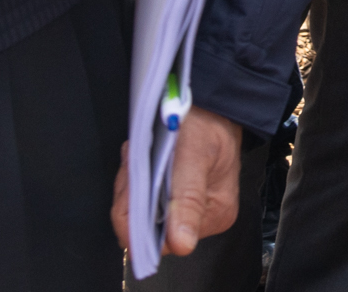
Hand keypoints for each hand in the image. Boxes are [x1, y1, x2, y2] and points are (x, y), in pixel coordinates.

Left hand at [110, 108, 240, 258]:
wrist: (209, 103)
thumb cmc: (206, 123)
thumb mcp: (195, 156)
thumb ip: (186, 199)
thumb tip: (183, 244)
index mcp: (215, 215)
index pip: (160, 240)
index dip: (136, 214)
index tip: (135, 181)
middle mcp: (200, 219)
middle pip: (145, 226)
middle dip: (133, 194)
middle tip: (138, 161)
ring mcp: (185, 207)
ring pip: (138, 211)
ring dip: (132, 183)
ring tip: (142, 156)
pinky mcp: (171, 195)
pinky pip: (141, 198)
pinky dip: (136, 178)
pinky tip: (143, 159)